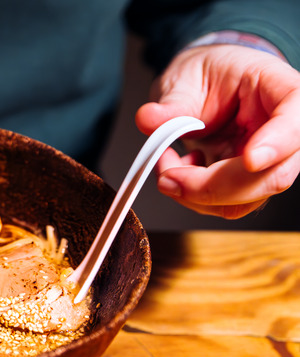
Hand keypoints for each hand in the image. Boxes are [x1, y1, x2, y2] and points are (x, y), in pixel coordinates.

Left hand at [135, 44, 299, 218]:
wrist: (204, 85)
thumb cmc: (209, 73)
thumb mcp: (188, 75)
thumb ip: (173, 100)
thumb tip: (149, 118)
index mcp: (283, 91)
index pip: (297, 121)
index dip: (277, 143)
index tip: (251, 159)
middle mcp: (285, 133)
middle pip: (273, 176)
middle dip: (214, 186)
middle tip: (169, 176)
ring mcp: (268, 163)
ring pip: (246, 200)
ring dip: (194, 194)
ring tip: (167, 164)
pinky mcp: (246, 183)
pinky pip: (224, 204)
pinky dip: (191, 196)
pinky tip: (179, 169)